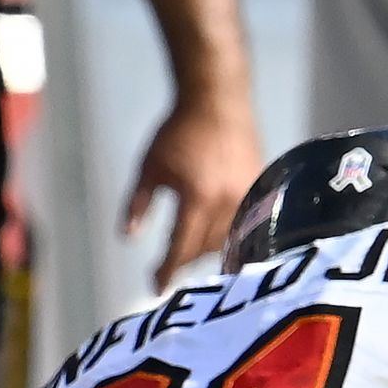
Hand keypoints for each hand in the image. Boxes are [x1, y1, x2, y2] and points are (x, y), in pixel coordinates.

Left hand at [125, 84, 261, 285]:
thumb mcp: (149, 167)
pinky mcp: (260, 189)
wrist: (217, 100)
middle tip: (168, 266)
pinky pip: (244, 223)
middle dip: (185, 260)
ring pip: (228, 239)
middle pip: (205, 248)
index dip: (167, 270)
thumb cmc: (179, 131)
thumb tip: (127, 237)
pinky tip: (215, 232)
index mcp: (197, 198)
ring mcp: (247, 196)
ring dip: (206, 248)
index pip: (181, 247)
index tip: (155, 287)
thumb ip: (138, 204)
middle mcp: (227, 203)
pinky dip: (228, 233)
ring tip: (190, 249)